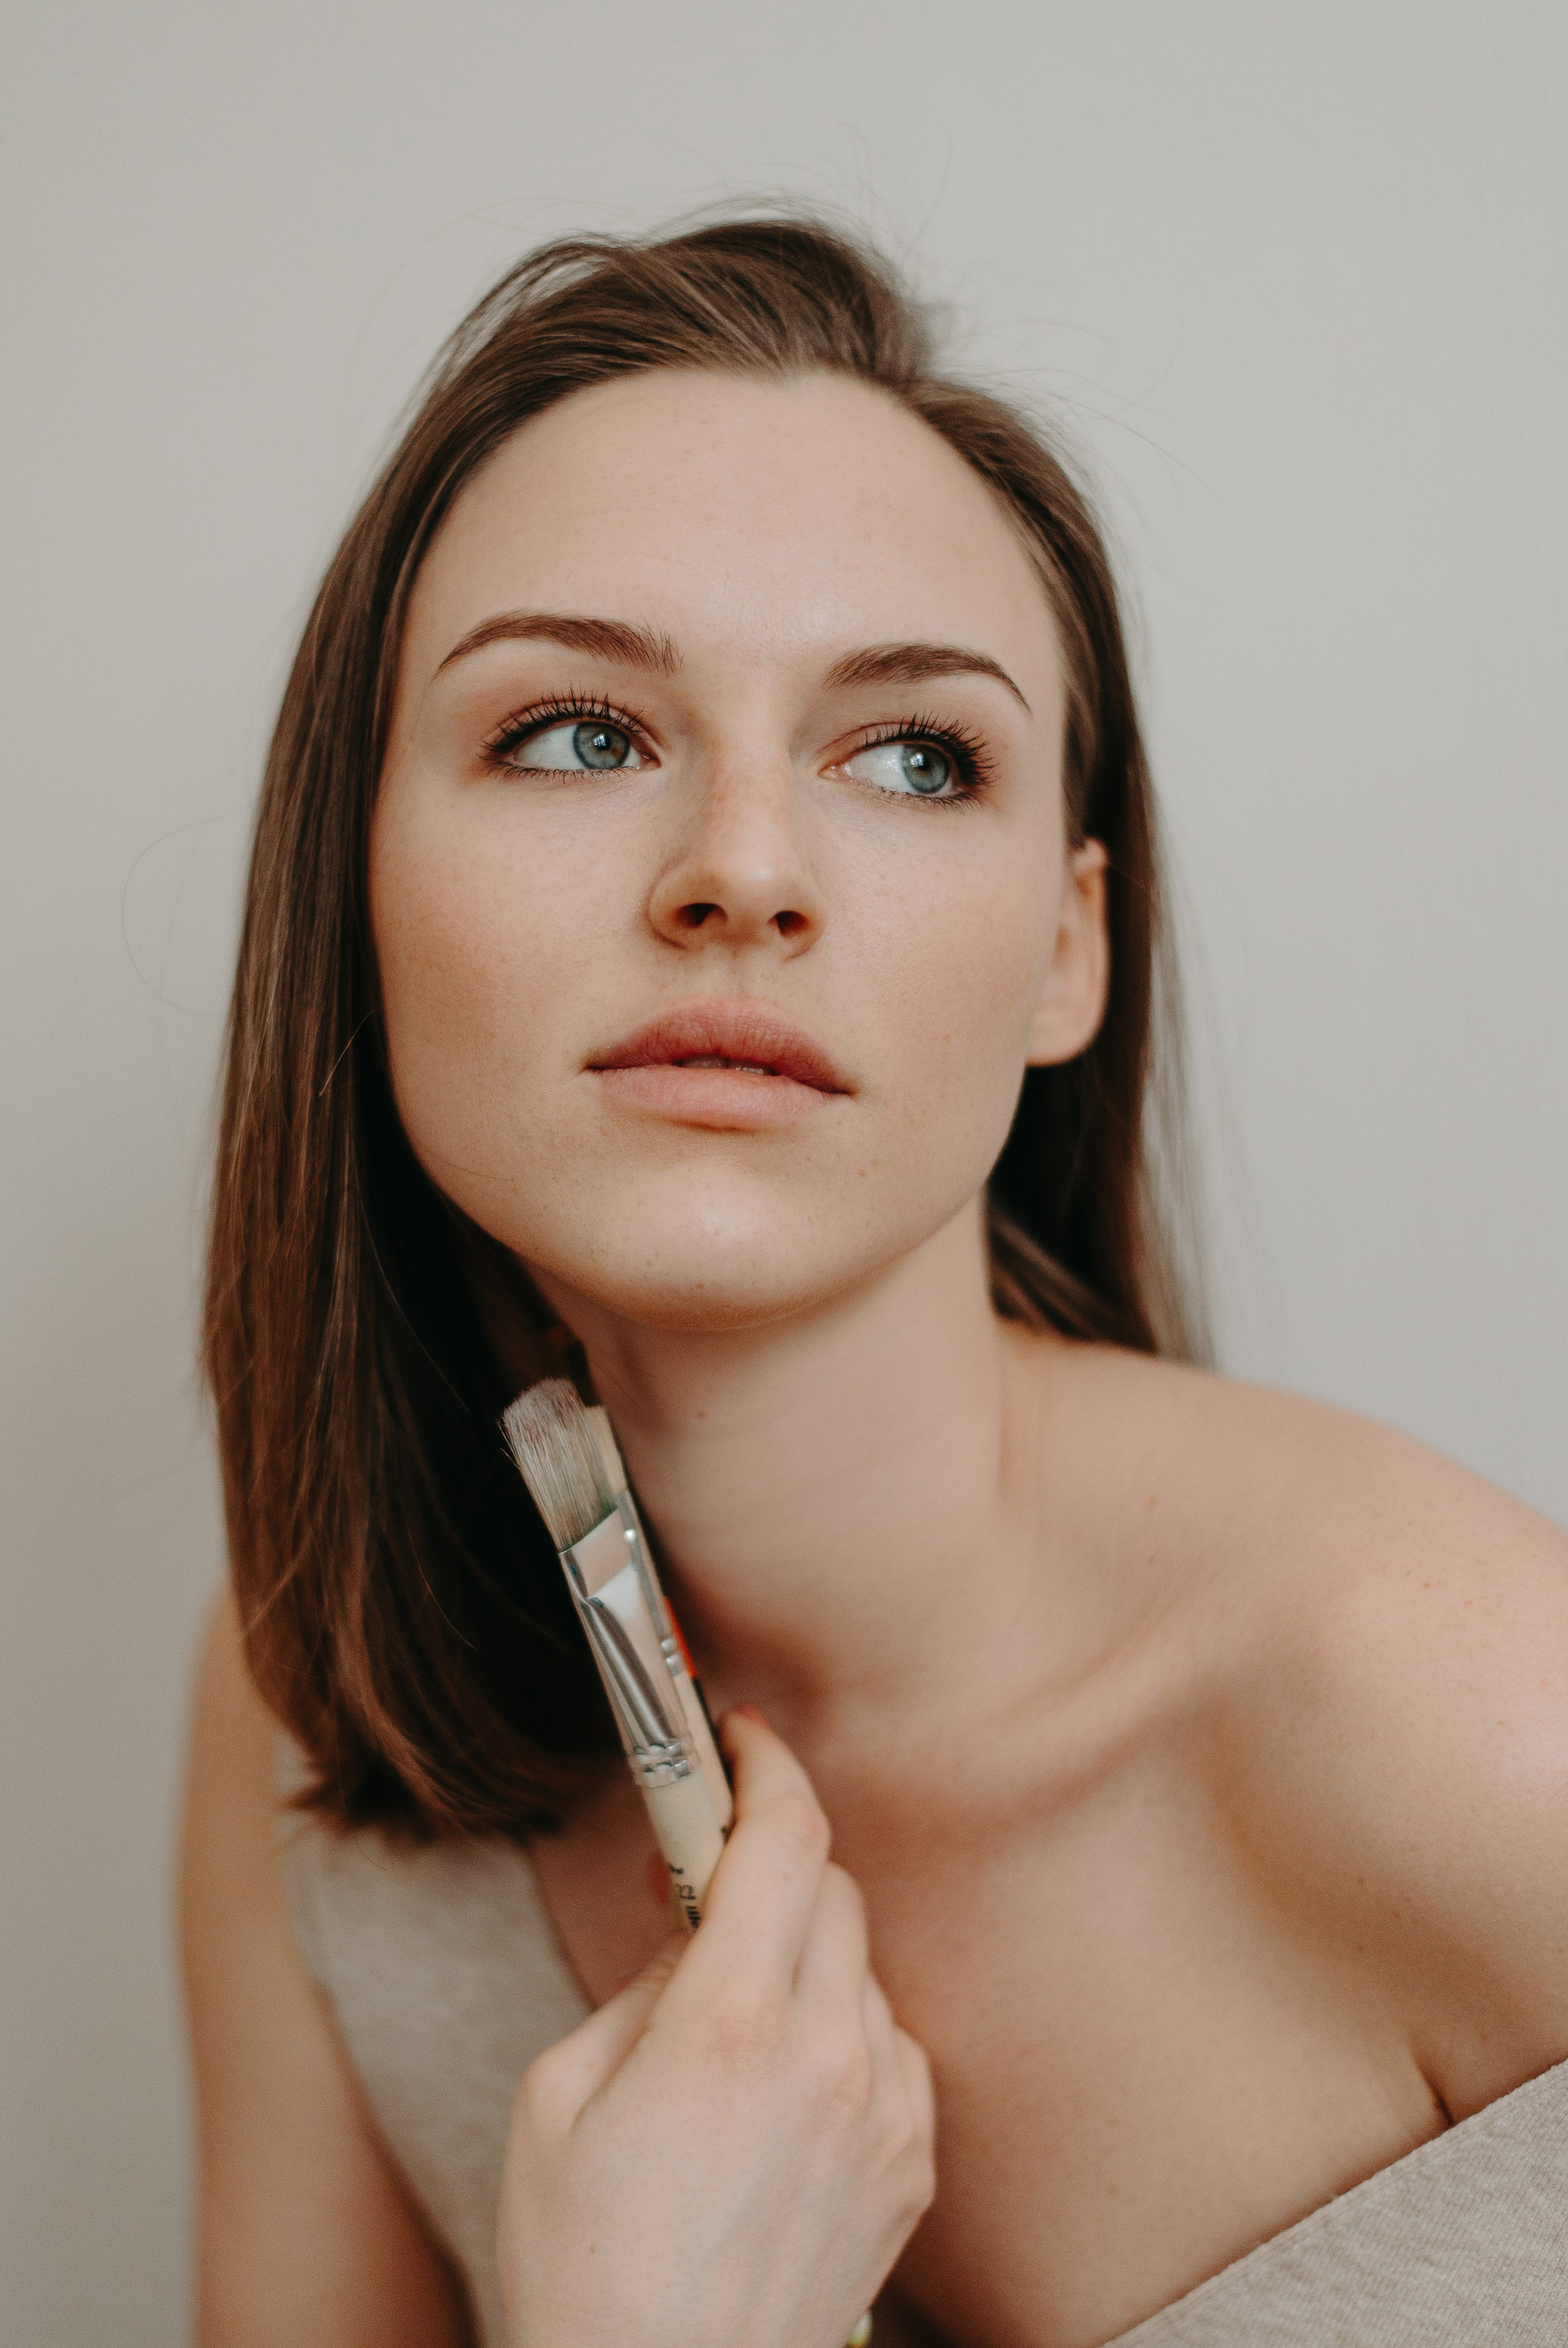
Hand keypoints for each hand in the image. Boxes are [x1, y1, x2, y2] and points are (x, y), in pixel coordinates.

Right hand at [498, 1706, 935, 2347]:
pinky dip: (843, 2033)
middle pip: (832, 1887)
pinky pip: (891, 2046)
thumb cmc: (586, 2270)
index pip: (786, 1838)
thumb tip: (693, 1919)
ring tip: (730, 2017)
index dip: (765, 1768)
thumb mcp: (559, 2096)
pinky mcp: (912, 2167)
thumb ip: (640, 1983)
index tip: (739, 1742)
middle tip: (705, 1884)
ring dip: (804, 1956)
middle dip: (771, 1864)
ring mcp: (886, 2115)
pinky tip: (782, 2085)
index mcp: (733, 2025)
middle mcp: (831, 2056)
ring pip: (861, 1967)